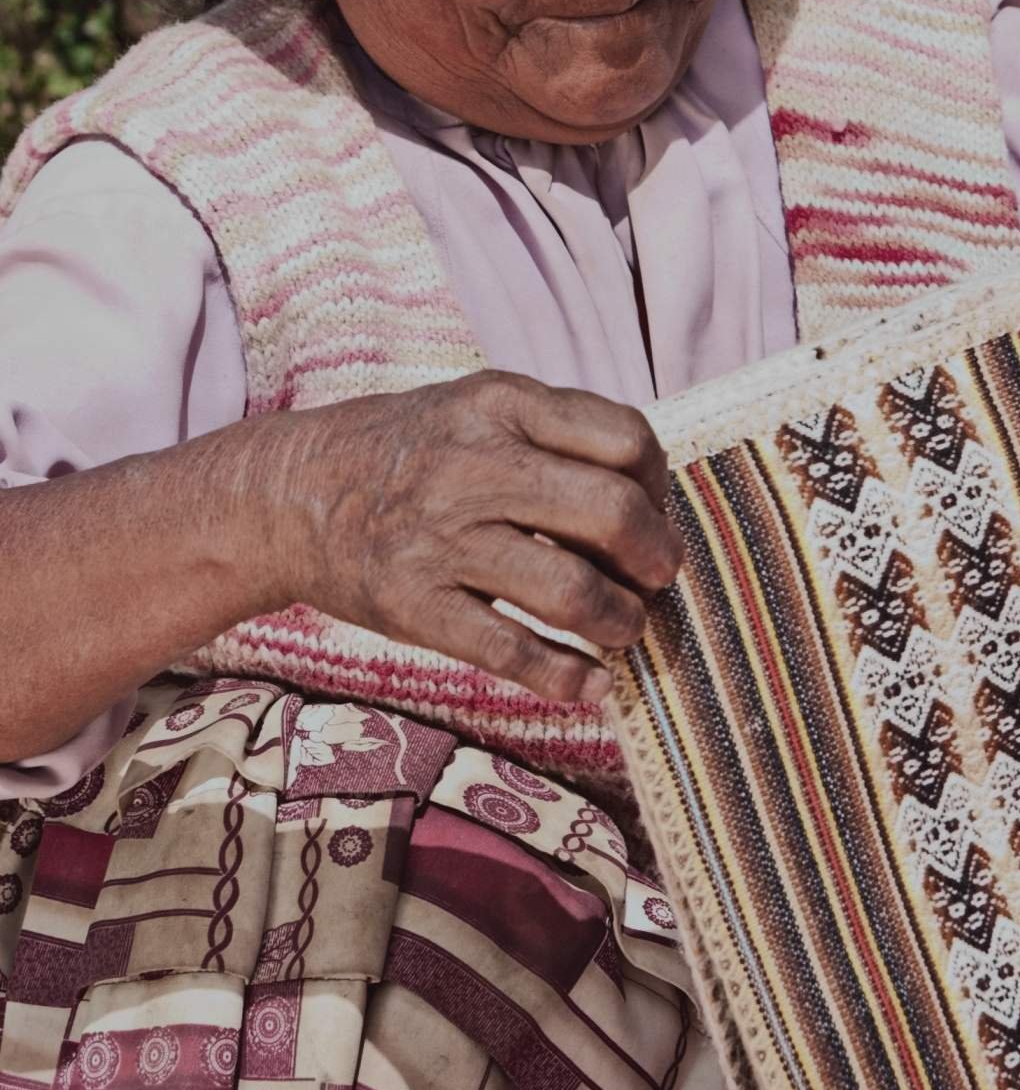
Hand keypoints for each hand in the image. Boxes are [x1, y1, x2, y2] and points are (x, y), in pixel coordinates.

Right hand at [255, 372, 682, 704]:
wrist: (289, 492)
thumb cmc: (410, 453)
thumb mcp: (479, 408)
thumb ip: (559, 437)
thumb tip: (655, 506)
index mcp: (502, 404)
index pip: (626, 440)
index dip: (660, 485)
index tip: (653, 512)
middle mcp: (475, 466)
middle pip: (613, 513)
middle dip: (655, 558)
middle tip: (655, 579)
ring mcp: (442, 538)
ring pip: (571, 591)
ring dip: (621, 621)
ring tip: (623, 628)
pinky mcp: (414, 604)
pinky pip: (512, 651)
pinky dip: (567, 678)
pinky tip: (592, 685)